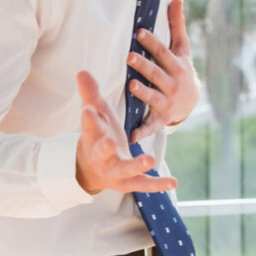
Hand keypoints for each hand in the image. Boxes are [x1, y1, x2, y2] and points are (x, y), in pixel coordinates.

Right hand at [75, 70, 177, 194]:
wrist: (91, 171)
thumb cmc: (97, 136)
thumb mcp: (95, 116)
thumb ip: (90, 94)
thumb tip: (82, 71)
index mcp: (92, 138)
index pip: (89, 127)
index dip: (89, 119)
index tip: (88, 110)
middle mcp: (101, 157)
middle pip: (101, 151)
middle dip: (105, 147)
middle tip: (110, 142)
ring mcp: (115, 171)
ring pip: (125, 170)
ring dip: (137, 165)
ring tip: (150, 159)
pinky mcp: (130, 182)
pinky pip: (145, 184)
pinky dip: (158, 184)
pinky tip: (174, 182)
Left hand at [127, 0, 200, 143]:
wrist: (191, 101)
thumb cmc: (180, 68)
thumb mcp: (181, 48)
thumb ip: (176, 24)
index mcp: (177, 66)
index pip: (163, 53)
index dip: (152, 43)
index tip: (139, 33)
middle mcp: (173, 84)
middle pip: (157, 74)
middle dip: (144, 66)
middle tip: (130, 57)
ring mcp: (167, 102)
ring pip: (153, 97)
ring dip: (143, 92)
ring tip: (132, 85)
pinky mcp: (160, 119)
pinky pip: (150, 125)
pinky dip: (142, 131)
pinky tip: (131, 134)